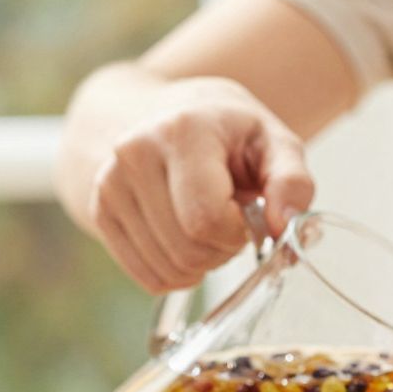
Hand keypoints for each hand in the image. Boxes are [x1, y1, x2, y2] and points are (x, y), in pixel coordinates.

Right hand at [89, 78, 314, 291]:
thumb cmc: (228, 134)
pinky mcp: (100, 210)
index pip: (206, 220)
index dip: (236, 233)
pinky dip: (176, 274)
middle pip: (187, 250)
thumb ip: (292, 181)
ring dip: (200, 265)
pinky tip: (184, 242)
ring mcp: (111, 183)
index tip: (244, 213)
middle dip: (220, 250)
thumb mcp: (273, 142)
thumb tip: (284, 224)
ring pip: (168, 269)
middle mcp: (135, 152)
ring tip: (204, 226)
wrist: (165, 114)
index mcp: (183, 130)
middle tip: (227, 222)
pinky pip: (148, 277)